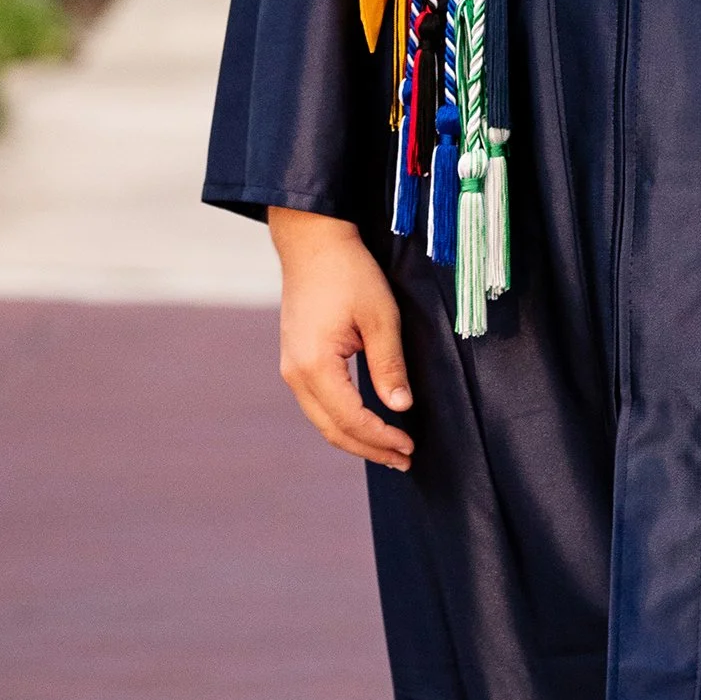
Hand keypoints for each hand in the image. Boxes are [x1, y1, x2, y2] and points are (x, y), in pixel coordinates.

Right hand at [269, 206, 413, 469]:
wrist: (312, 240)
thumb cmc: (349, 271)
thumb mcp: (380, 316)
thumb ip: (389, 365)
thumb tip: (400, 407)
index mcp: (315, 366)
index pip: (351, 419)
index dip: (381, 438)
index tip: (409, 446)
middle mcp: (295, 374)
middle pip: (333, 430)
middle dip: (369, 448)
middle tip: (403, 459)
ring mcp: (290, 368)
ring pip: (323, 420)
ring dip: (355, 437)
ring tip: (388, 447)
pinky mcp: (294, 360)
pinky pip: (318, 403)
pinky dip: (342, 419)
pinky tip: (364, 421)